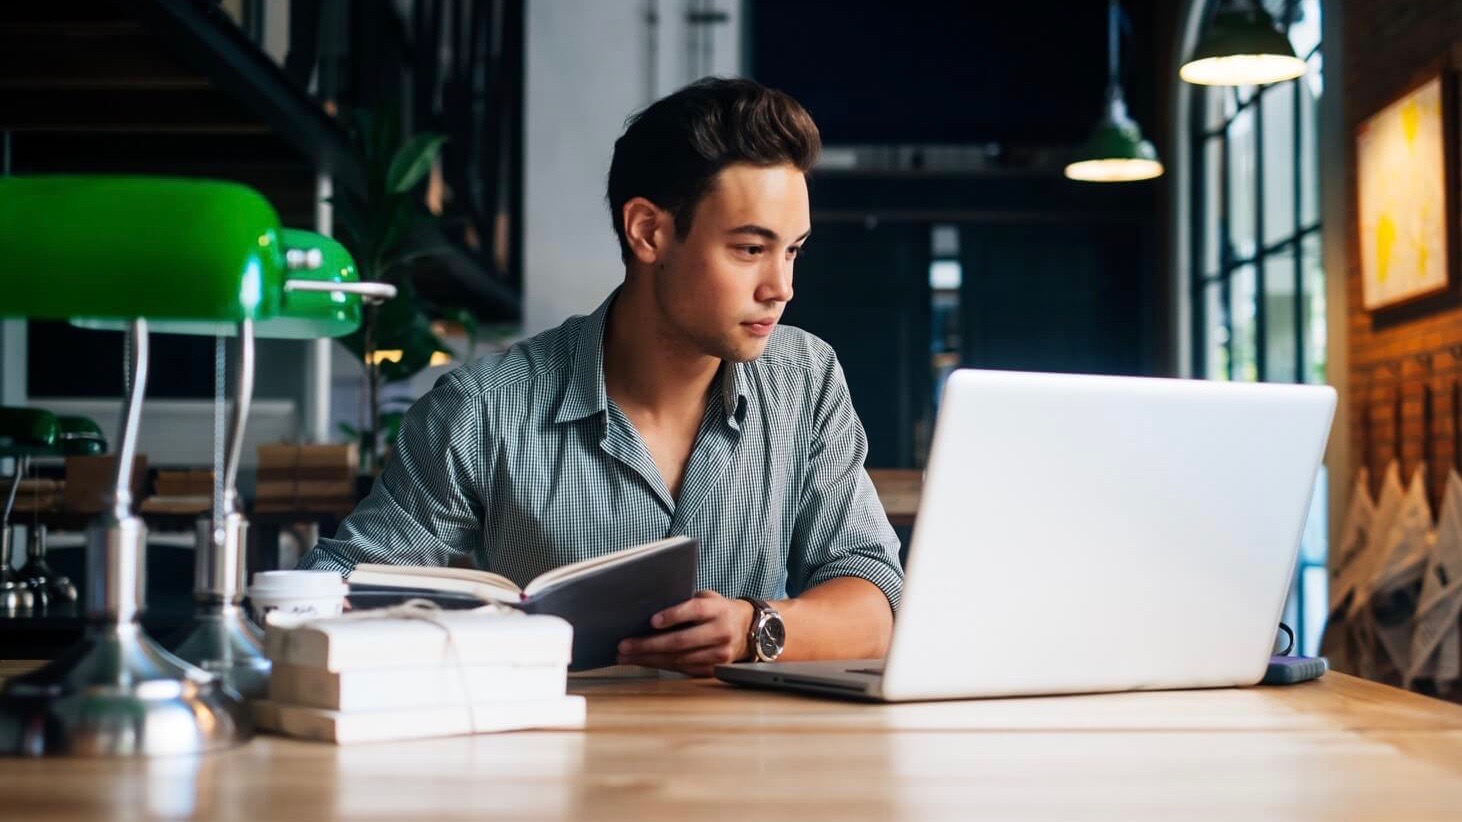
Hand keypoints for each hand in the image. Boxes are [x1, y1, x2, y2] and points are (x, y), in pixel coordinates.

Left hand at [616, 590, 753, 676]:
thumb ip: (684, 603)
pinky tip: (643, 661)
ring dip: (648, 659)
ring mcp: (719, 654)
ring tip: (625, 656)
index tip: (652, 621)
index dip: (674, 615)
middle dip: (649, 644)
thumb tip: (647, 612)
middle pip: (681, 641)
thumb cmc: (715, 611)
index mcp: (718, 610)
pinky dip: (659, 665)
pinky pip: (682, 669)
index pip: (695, 611)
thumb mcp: (706, 599)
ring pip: (678, 659)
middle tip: (624, 645)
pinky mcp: (713, 669)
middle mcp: (721, 632)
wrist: (745, 630)